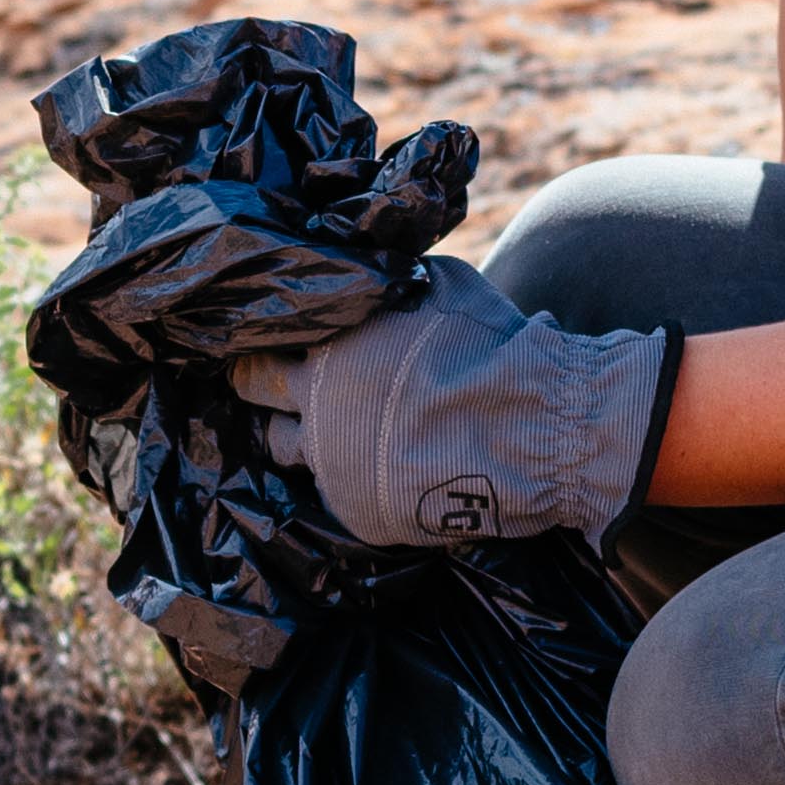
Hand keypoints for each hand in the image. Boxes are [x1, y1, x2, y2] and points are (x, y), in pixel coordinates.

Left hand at [223, 257, 673, 546]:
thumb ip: (395, 282)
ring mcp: (333, 466)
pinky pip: (335, 492)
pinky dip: (344, 476)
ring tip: (307, 424)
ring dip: (290, 432)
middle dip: (252, 381)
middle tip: (259, 377)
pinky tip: (362, 465)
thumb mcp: (443, 286)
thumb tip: (381, 270)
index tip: (271, 331)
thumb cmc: (493, 348)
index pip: (265, 335)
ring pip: (281, 447)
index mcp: (328, 345)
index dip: (267, 332)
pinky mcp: (358, 514)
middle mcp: (315, 407)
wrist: (531, 431)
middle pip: (252, 391)